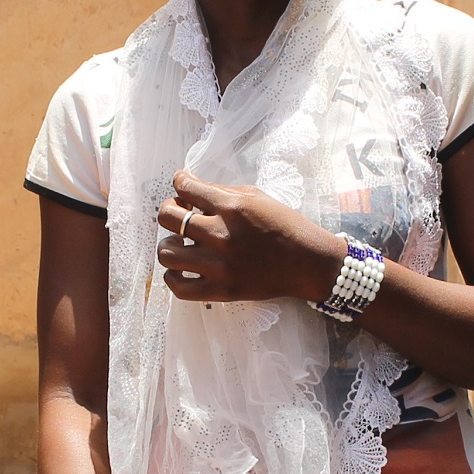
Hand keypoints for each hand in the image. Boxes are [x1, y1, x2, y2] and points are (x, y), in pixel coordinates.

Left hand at [155, 171, 345, 304]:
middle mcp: (220, 234)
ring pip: (166, 253)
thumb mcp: (256, 197)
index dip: (179, 183)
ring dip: (168, 244)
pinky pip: (178, 287)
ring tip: (180, 243)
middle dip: (169, 210)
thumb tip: (190, 187)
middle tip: (179, 214)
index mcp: (230, 207)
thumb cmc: (284, 225)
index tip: (182, 186)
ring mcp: (218, 265)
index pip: (185, 186)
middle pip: (167, 217)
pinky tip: (181, 268)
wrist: (307, 262)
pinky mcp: (221, 290)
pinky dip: (172, 277)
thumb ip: (221, 191)